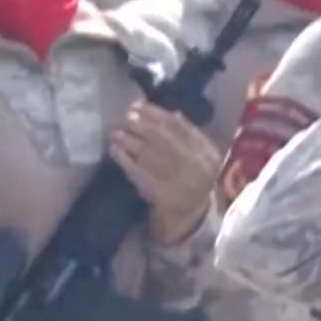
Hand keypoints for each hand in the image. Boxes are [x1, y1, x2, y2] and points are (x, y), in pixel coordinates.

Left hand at [112, 102, 219, 243]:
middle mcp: (193, 164)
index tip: (137, 106)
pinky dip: (123, 158)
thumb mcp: (204, 156)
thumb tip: (173, 112)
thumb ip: (192, 135)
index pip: (179, 127)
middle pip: (161, 137)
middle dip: (139, 124)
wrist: (191, 214)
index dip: (155, 114)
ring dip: (128, 139)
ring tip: (115, 132)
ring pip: (147, 152)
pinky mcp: (156, 192)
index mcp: (206, 153)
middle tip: (124, 117)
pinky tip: (114, 150)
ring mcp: (175, 179)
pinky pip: (136, 171)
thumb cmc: (196, 180)